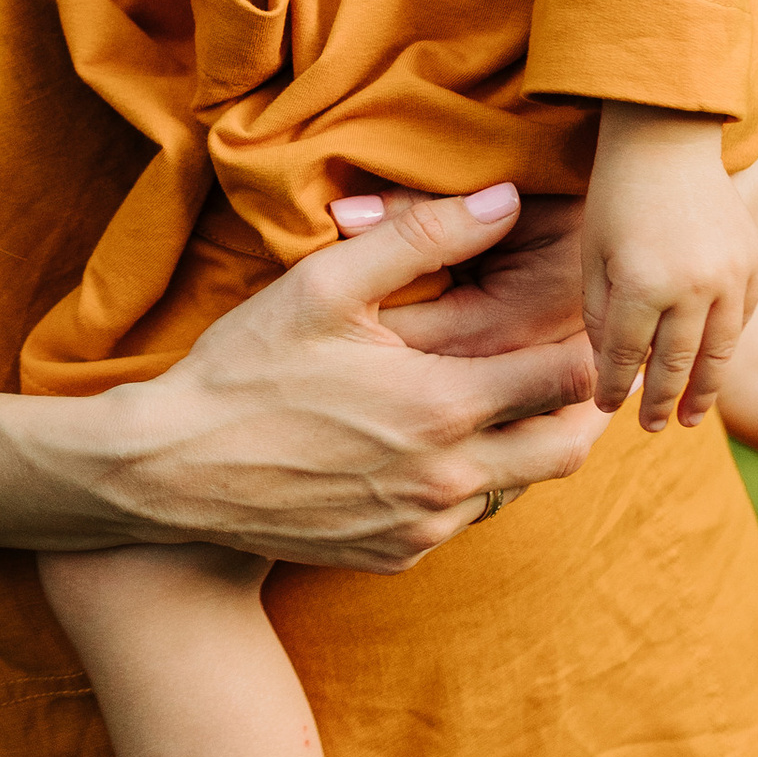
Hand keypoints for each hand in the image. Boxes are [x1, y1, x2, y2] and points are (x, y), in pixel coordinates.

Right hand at [96, 183, 604, 571]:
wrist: (169, 472)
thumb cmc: (242, 369)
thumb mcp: (322, 285)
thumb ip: (422, 237)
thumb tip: (506, 200)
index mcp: (442, 406)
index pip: (568, 378)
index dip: (588, 342)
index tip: (585, 318)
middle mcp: (447, 478)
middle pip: (569, 449)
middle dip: (585, 408)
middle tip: (583, 370)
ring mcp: (423, 526)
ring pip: (518, 489)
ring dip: (524, 447)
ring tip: (508, 401)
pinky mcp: (396, 555)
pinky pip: (463, 521)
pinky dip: (470, 484)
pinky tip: (437, 446)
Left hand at [581, 104, 757, 430]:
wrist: (668, 135)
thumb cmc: (616, 194)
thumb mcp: (594, 254)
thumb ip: (603, 315)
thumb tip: (611, 369)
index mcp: (641, 285)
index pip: (627, 357)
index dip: (615, 387)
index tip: (606, 408)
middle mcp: (691, 287)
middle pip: (677, 364)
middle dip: (661, 401)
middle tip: (654, 428)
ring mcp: (729, 275)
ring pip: (719, 351)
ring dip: (704, 389)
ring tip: (690, 417)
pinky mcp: (752, 262)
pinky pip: (742, 319)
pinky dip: (727, 345)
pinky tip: (714, 364)